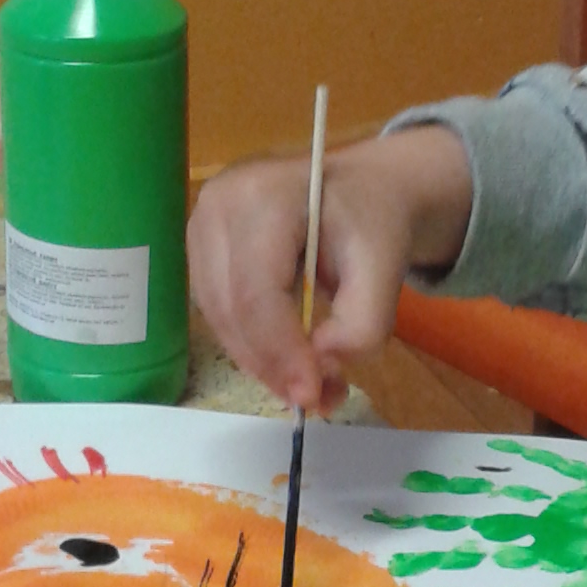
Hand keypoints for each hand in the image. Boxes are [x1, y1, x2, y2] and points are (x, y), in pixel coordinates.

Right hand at [187, 125, 472, 411]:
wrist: (363, 188)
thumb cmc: (372, 220)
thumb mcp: (387, 267)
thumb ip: (363, 323)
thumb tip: (322, 365)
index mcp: (262, 195)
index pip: (256, 291)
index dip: (280, 351)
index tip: (312, 394)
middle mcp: (217, 204)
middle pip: (230, 309)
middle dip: (271, 366)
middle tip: (317, 399)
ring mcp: (201, 224)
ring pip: (218, 318)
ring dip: (261, 363)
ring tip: (309, 383)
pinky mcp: (200, 248)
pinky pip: (218, 312)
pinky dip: (252, 345)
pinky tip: (287, 357)